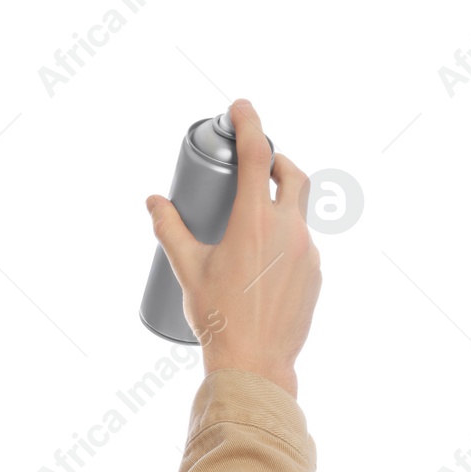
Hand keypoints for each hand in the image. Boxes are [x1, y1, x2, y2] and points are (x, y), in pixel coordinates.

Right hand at [144, 98, 321, 398]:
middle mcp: (288, 230)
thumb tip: (154, 202)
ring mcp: (308, 252)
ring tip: (251, 221)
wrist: (255, 364)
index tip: (242, 107)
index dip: (251, 124)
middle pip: (292, 174)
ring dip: (279, 204)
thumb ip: (169, 230)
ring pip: (298, 211)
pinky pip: (302, 242)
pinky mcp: (316, 273)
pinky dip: (285, 238)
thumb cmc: (218, 318)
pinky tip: (262, 260)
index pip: (257, 156)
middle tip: (257, 162)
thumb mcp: (186, 269)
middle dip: (276, 160)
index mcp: (254, 222)